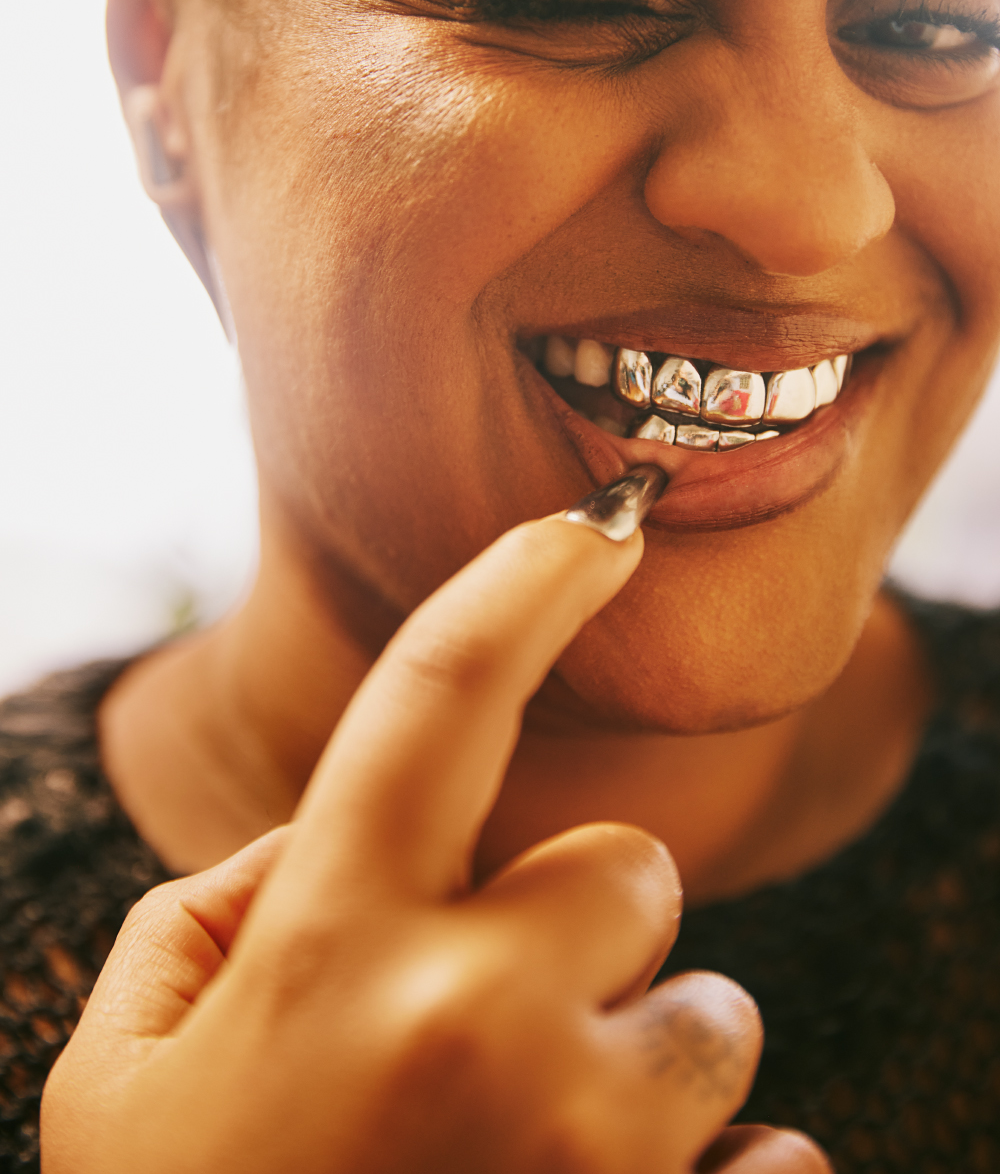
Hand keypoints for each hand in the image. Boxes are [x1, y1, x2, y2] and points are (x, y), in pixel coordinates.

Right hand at [42, 511, 828, 1171]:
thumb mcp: (128, 1065)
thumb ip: (222, 908)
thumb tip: (338, 840)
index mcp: (328, 944)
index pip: (439, 694)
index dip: (521, 580)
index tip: (599, 522)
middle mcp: (472, 1021)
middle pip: (636, 869)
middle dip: (582, 931)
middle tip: (490, 1038)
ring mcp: (590, 1155)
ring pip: (717, 1020)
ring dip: (639, 1072)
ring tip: (527, 1170)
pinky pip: (777, 1168)